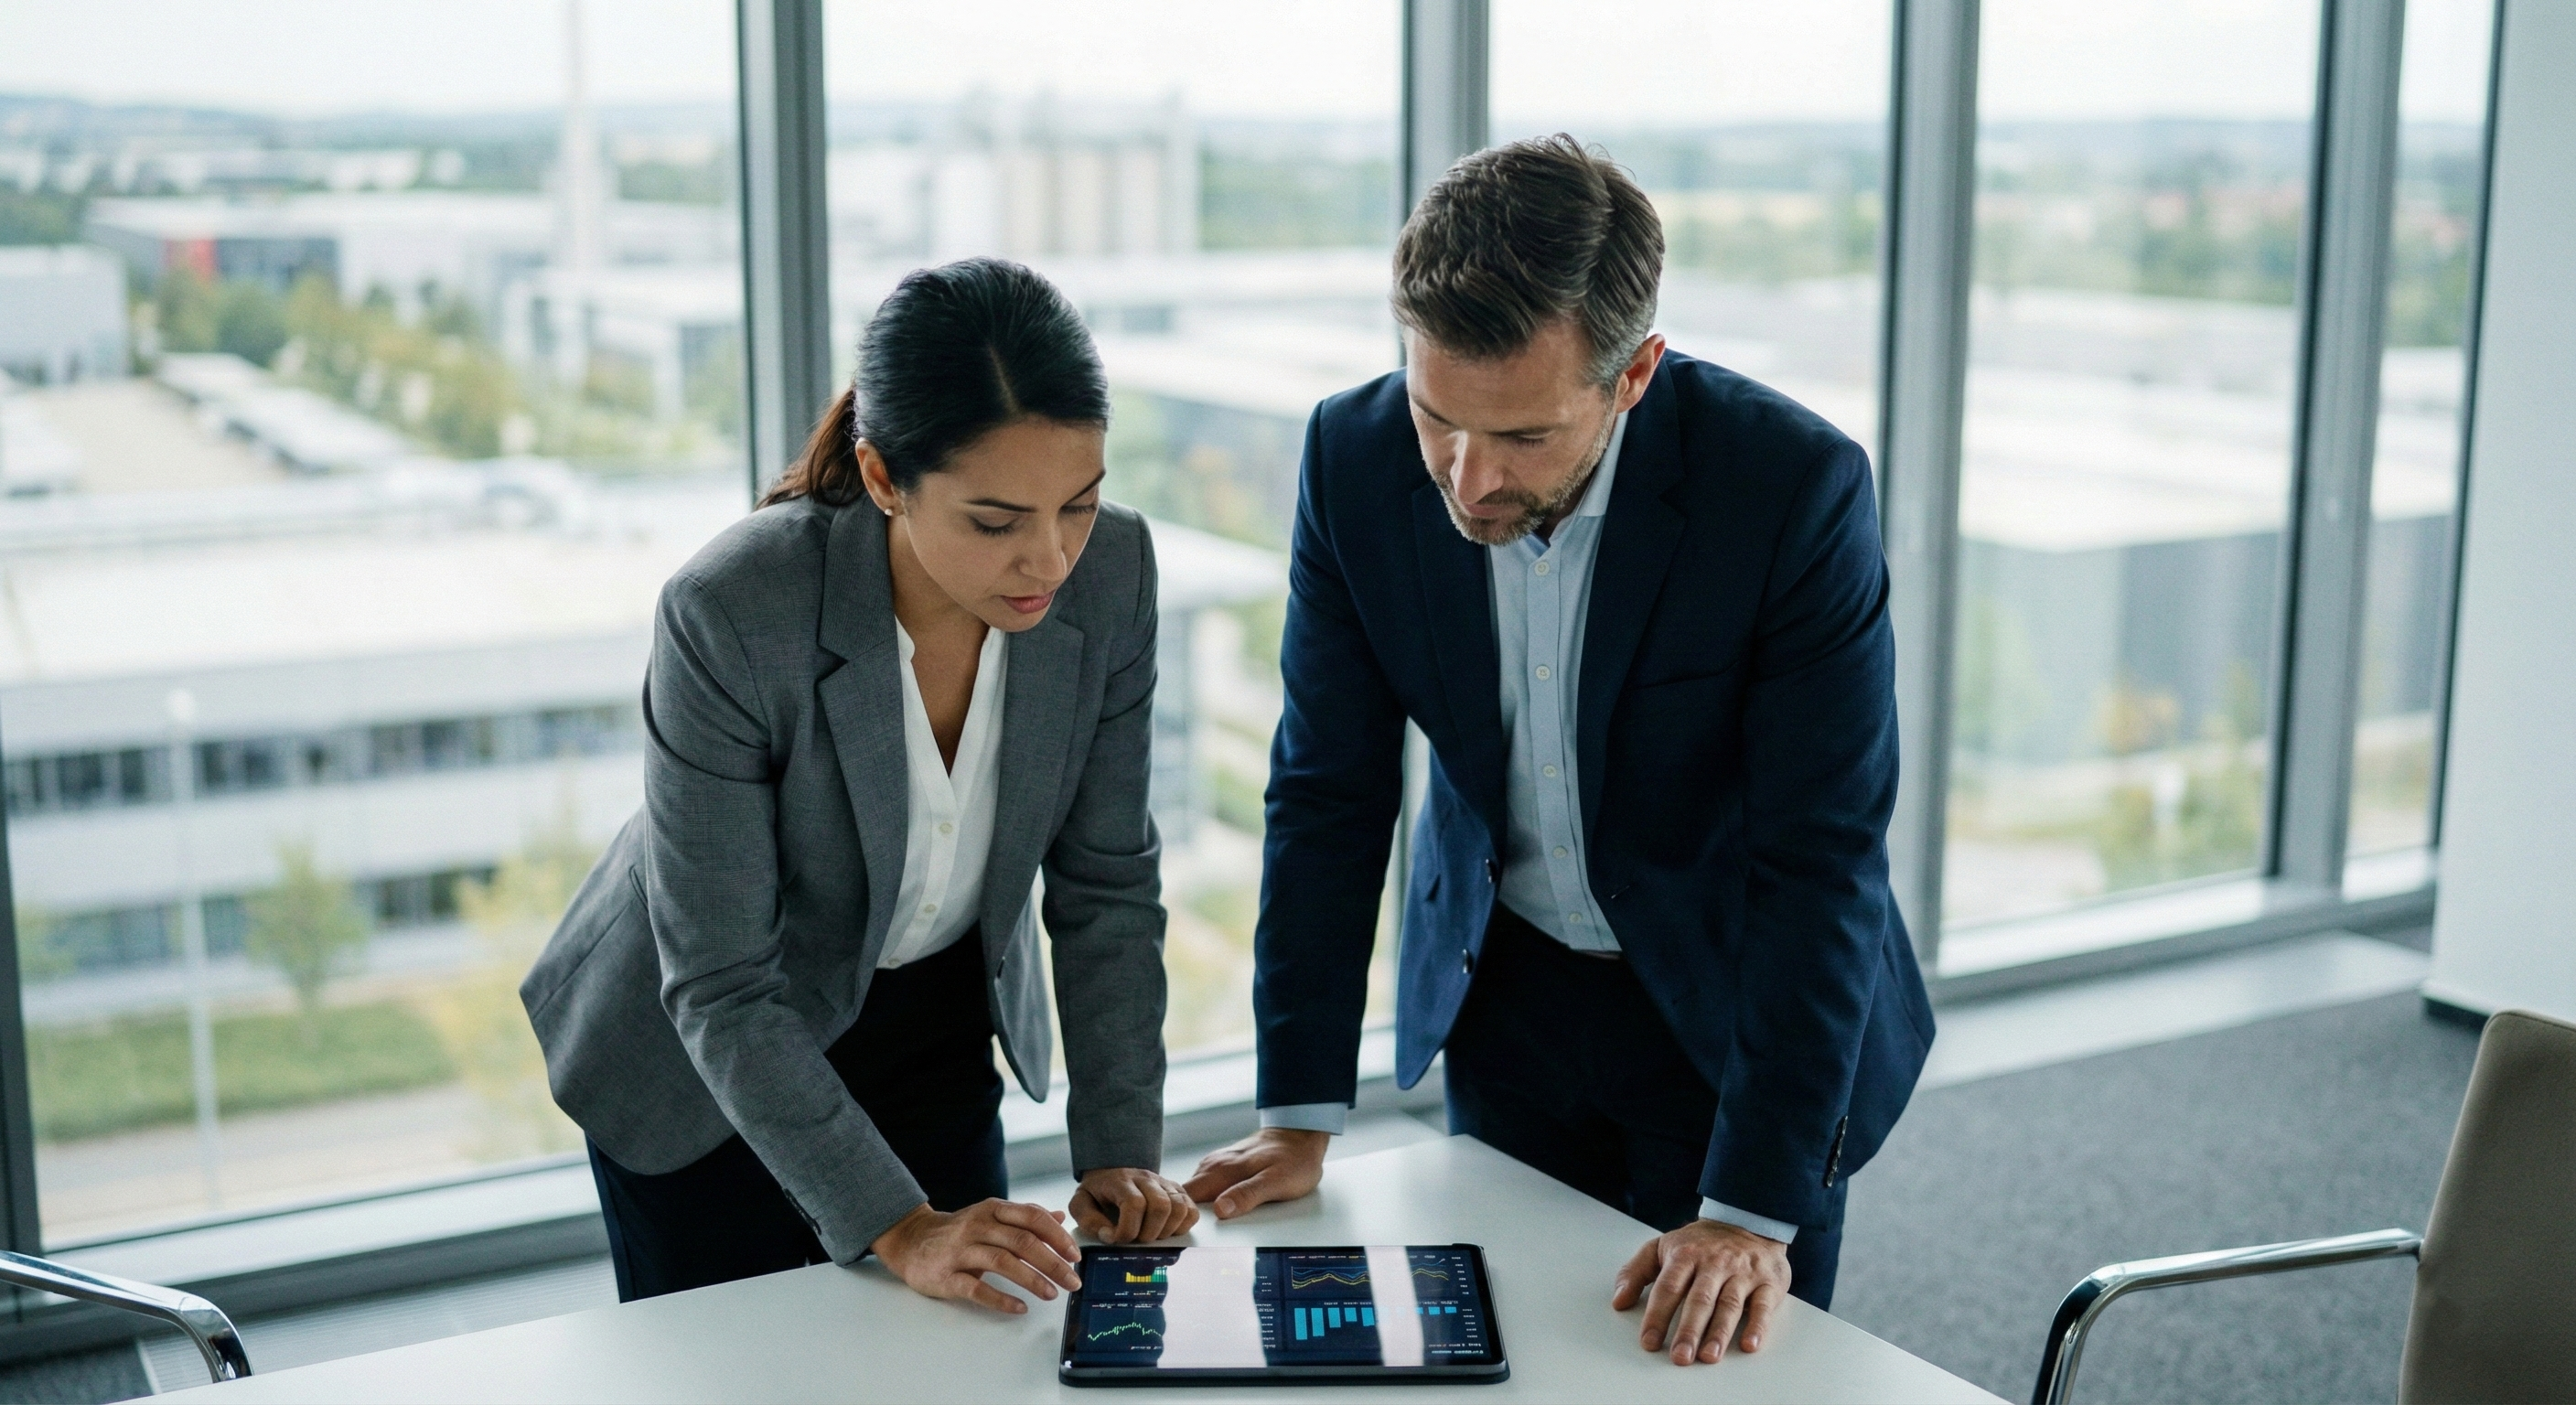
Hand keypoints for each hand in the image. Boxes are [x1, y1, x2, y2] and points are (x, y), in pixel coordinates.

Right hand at [869, 1198, 1081, 1314]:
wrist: (911, 1241)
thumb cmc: (958, 1230)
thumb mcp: (991, 1216)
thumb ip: (1025, 1217)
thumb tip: (1059, 1217)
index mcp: (993, 1210)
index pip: (1032, 1218)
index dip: (1057, 1236)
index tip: (1075, 1255)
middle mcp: (978, 1226)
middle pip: (1022, 1241)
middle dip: (1052, 1263)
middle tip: (1072, 1281)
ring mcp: (961, 1251)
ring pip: (1002, 1262)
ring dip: (1031, 1280)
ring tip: (1051, 1294)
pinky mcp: (947, 1276)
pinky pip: (976, 1288)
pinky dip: (1001, 1299)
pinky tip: (1019, 1306)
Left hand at [1070, 1167, 1199, 1242]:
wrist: (1112, 1171)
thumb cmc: (1098, 1192)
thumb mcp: (1081, 1203)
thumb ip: (1088, 1220)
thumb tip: (1108, 1235)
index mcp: (1121, 1181)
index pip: (1134, 1204)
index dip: (1127, 1229)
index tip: (1115, 1238)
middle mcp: (1146, 1179)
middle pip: (1161, 1206)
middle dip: (1148, 1233)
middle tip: (1136, 1240)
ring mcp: (1165, 1184)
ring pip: (1179, 1208)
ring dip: (1166, 1230)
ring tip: (1151, 1236)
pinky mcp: (1177, 1191)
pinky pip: (1191, 1210)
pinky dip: (1182, 1226)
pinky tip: (1166, 1230)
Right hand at [1181, 1127, 1327, 1218]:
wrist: (1301, 1135)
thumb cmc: (1293, 1160)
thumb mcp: (1276, 1183)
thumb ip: (1247, 1195)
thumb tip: (1220, 1211)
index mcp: (1220, 1170)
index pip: (1183, 1195)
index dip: (1181, 1215)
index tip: (1191, 1231)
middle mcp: (1213, 1165)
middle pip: (1184, 1195)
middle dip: (1187, 1213)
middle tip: (1205, 1233)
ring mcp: (1216, 1164)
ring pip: (1194, 1190)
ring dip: (1196, 1207)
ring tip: (1211, 1224)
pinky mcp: (1223, 1166)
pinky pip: (1205, 1185)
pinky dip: (1207, 1199)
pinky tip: (1219, 1208)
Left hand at [1611, 1218, 1791, 1365]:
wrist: (1747, 1222)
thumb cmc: (1701, 1243)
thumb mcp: (1663, 1247)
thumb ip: (1636, 1271)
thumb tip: (1618, 1300)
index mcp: (1685, 1255)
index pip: (1668, 1287)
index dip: (1657, 1315)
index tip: (1649, 1341)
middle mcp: (1714, 1264)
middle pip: (1700, 1299)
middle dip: (1688, 1330)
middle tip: (1680, 1356)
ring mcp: (1742, 1273)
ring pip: (1729, 1304)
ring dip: (1719, 1332)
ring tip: (1708, 1356)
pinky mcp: (1768, 1282)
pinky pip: (1763, 1305)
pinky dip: (1758, 1326)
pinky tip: (1749, 1345)